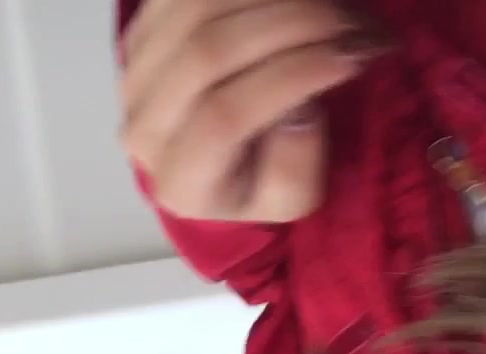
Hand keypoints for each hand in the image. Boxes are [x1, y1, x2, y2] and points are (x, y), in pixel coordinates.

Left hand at [119, 0, 391, 221]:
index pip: (226, 117)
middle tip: (349, 21)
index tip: (351, 57)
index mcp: (181, 184)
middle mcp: (144, 131)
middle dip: (291, 24)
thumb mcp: (290, 202)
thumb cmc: (258, 179)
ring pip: (197, 10)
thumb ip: (295, 170)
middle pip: (207, 53)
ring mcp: (134, 78)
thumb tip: (300, 110)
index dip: (292, 77)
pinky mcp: (139, 36)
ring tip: (328, 6)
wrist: (213, 159)